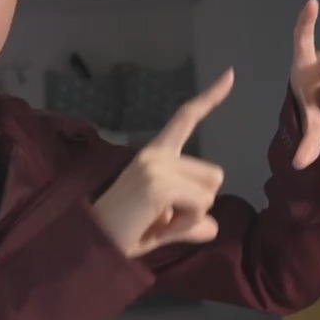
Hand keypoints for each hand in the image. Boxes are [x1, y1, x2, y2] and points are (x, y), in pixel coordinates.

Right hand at [93, 69, 234, 258]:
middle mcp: (156, 153)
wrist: (88, 245)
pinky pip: (199, 208)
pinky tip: (158, 226)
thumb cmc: (121, 235)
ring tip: (157, 222)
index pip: (185, 119)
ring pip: (210, 193)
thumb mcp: (162, 227)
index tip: (230, 74)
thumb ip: (189, 224)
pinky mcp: (158, 185)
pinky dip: (185, 225)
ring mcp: (156, 166)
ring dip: (191, 216)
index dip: (210, 98)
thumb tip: (213, 227)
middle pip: (215, 175)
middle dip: (198, 204)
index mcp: (155, 154)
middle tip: (162, 218)